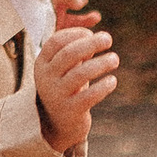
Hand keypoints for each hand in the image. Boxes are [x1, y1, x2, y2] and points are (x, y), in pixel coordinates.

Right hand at [33, 2, 117, 155]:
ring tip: (115, 59)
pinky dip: (103, 86)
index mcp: (42, 64)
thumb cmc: (66, 86)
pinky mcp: (70, 111)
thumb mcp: (65, 68)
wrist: (58, 123)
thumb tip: (100, 38)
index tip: (90, 33)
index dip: (75, 34)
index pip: (55, 41)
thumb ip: (78, 52)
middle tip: (108, 39)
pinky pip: (89, 96)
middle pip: (68, 55)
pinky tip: (113, 80)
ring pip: (80, 74)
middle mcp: (46, 79)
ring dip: (101, 63)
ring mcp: (57, 95)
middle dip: (90, 44)